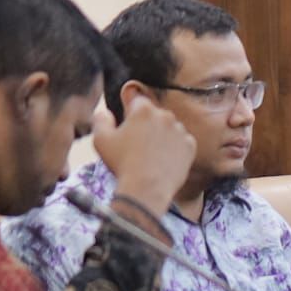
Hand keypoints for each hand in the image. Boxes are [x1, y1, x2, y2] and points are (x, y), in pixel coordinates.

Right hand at [94, 94, 195, 215]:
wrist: (147, 188)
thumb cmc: (122, 163)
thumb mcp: (100, 139)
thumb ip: (101, 120)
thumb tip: (105, 112)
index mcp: (143, 109)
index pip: (136, 101)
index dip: (130, 113)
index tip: (127, 126)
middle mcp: (165, 115)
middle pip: (154, 115)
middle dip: (146, 125)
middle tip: (137, 145)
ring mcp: (180, 130)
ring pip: (169, 128)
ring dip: (161, 136)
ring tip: (150, 155)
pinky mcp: (190, 145)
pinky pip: (181, 142)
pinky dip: (174, 149)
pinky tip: (163, 160)